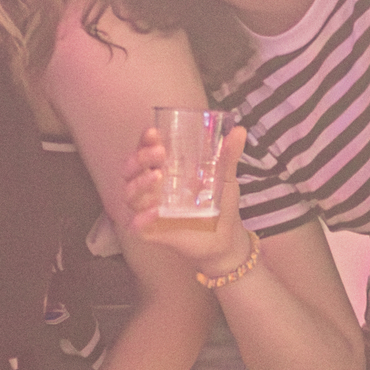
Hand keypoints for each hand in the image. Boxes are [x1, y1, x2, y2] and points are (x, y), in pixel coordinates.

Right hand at [124, 121, 252, 275]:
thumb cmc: (220, 205)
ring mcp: (149, 210)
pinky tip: (155, 211)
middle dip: (140, 158)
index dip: (144, 141)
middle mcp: (152, 189)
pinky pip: (135, 226)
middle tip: (159, 153)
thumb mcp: (225, 178)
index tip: (153, 132)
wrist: (226, 240)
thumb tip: (240, 129)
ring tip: (157, 176)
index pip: (146, 151)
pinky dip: (140, 218)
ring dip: (139, 183)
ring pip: (129, 195)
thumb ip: (228, 156)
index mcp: (165, 171)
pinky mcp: (152, 232)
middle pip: (131, 170)